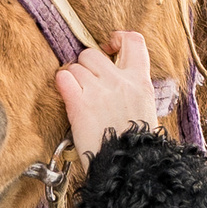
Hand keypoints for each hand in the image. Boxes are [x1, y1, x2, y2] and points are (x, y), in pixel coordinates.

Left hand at [57, 31, 157, 159]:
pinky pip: (63, 78)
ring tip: (79, 97)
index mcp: (140, 82)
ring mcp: (99, 91)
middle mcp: (120, 82)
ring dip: (73, 78)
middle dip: (85, 66)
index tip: (110, 47)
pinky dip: (62, 84)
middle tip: (87, 83)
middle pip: (92, 53)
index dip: (118, 38)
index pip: (134, 41)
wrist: (128, 169)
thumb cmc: (134, 145)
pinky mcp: (79, 104)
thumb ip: (131, 89)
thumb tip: (114, 78)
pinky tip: (68, 96)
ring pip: (75, 66)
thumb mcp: (144, 109)